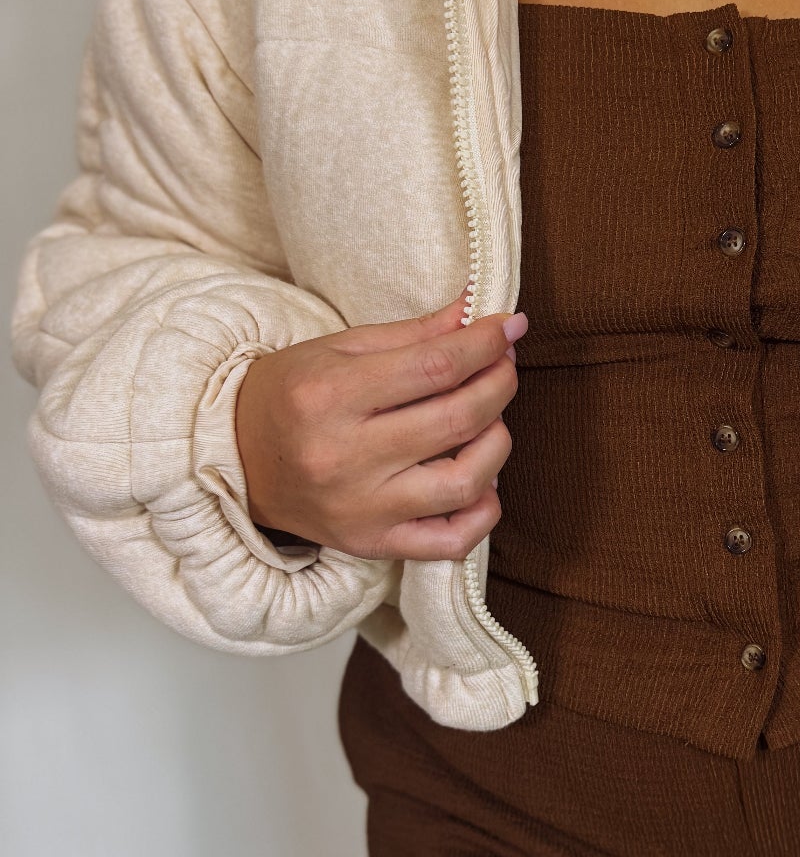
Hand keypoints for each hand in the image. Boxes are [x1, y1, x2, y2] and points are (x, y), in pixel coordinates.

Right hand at [235, 293, 526, 561]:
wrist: (234, 462)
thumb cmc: (289, 396)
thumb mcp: (339, 349)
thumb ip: (415, 334)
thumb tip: (480, 311)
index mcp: (329, 396)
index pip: (434, 366)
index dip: (485, 343)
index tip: (508, 327)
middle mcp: (344, 457)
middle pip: (456, 419)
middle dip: (498, 384)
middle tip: (503, 367)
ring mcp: (360, 509)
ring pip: (464, 482)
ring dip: (497, 444)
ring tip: (491, 421)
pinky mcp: (370, 545)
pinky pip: (451, 541)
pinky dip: (483, 511)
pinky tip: (483, 481)